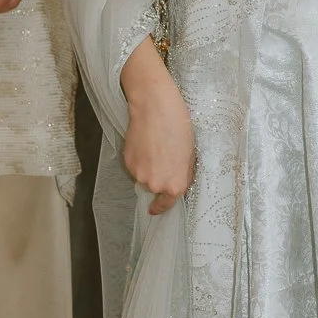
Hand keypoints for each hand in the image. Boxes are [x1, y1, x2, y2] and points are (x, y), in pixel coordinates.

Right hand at [121, 38, 196, 214]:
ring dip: (147, 168)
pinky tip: (144, 144)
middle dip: (158, 178)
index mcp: (175, 184)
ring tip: (154, 147)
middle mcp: (155, 184)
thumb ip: (183, 174)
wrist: (154, 107)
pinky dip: (138, 160)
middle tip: (163, 157)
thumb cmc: (178, 126)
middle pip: (155, 188)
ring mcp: (139, 174)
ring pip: (143, 177)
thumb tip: (176, 182)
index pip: (168, 203)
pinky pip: (134, 168)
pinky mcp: (127, 162)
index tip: (155, 209)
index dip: (162, 206)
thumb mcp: (190, 153)